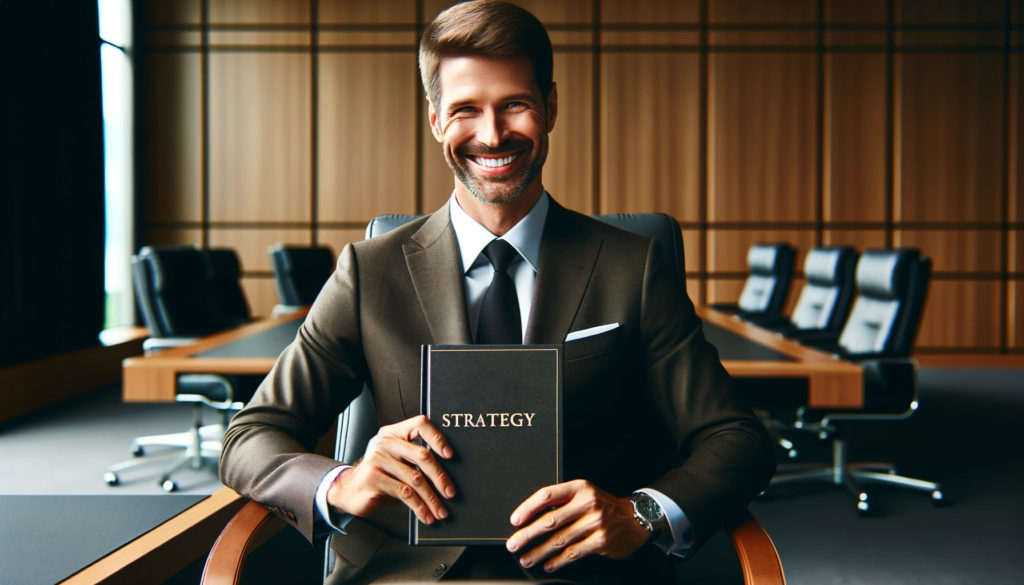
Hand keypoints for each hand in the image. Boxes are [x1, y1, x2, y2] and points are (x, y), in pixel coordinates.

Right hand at [326, 415, 455, 524]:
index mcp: (394, 432)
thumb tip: (449, 476)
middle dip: (440, 477)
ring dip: (432, 499)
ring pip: (415, 479)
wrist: (348, 491)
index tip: (450, 455)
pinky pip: (404, 493)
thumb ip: (416, 460)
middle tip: (451, 493)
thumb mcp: (398, 462)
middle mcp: (385, 442)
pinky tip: (425, 515)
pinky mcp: (373, 478)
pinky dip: (419, 507)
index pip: (420, 424)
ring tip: (441, 511)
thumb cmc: (381, 476)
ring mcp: (377, 459)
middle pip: (422, 455)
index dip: (438, 438)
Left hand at [505, 479, 649, 572]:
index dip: (528, 508)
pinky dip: (557, 561)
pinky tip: (548, 565)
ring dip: (539, 552)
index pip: (547, 495)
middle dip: (528, 534)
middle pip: (550, 520)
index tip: (515, 520)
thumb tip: (531, 519)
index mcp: (579, 487)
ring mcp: (595, 523)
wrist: (634, 518)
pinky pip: (573, 553)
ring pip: (559, 540)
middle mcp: (587, 503)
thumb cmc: (602, 506)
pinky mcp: (601, 541)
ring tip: (526, 559)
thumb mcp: (584, 494)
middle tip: (513, 544)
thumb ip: (562, 501)